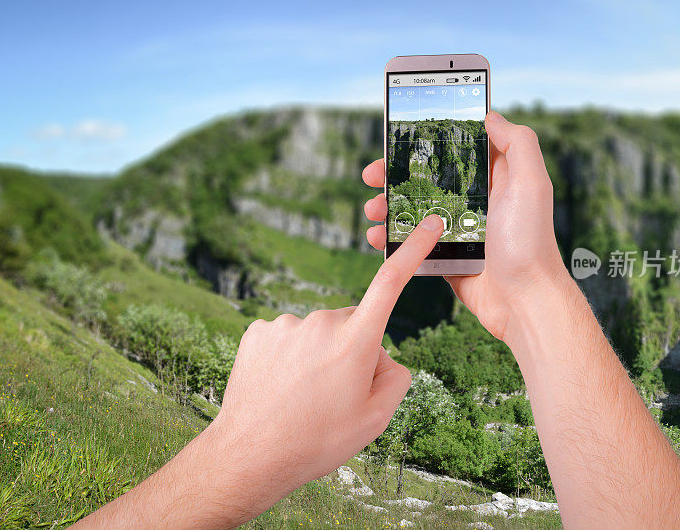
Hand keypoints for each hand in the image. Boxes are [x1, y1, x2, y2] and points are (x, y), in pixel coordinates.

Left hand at [74, 214, 443, 529]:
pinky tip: (282, 387)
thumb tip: (383, 355)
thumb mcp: (376, 419)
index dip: (414, 249)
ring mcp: (286, 324)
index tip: (431, 222)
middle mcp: (321, 321)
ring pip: (319, 333)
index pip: (392, 282)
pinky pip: (289, 338)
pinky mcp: (258, 331)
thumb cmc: (318, 440)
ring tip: (303, 398)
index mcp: (356, 340)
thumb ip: (396, 377)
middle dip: (354, 348)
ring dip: (319, 355)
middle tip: (336, 394)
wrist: (249, 456)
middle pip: (354, 324)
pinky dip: (291, 357)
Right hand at [363, 111, 564, 340]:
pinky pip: (412, 244)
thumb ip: (518, 142)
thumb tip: (489, 115)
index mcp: (495, 179)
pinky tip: (377, 237)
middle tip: (371, 174)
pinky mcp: (446, 257)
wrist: (523, 301)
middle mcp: (476, 201)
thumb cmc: (529, 242)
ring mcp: (458, 230)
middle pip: (427, 179)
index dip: (428, 141)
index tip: (399, 137)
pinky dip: (391, 239)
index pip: (456, 150)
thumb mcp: (531, 183)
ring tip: (371, 209)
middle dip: (396, 175)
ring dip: (387, 206)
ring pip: (414, 211)